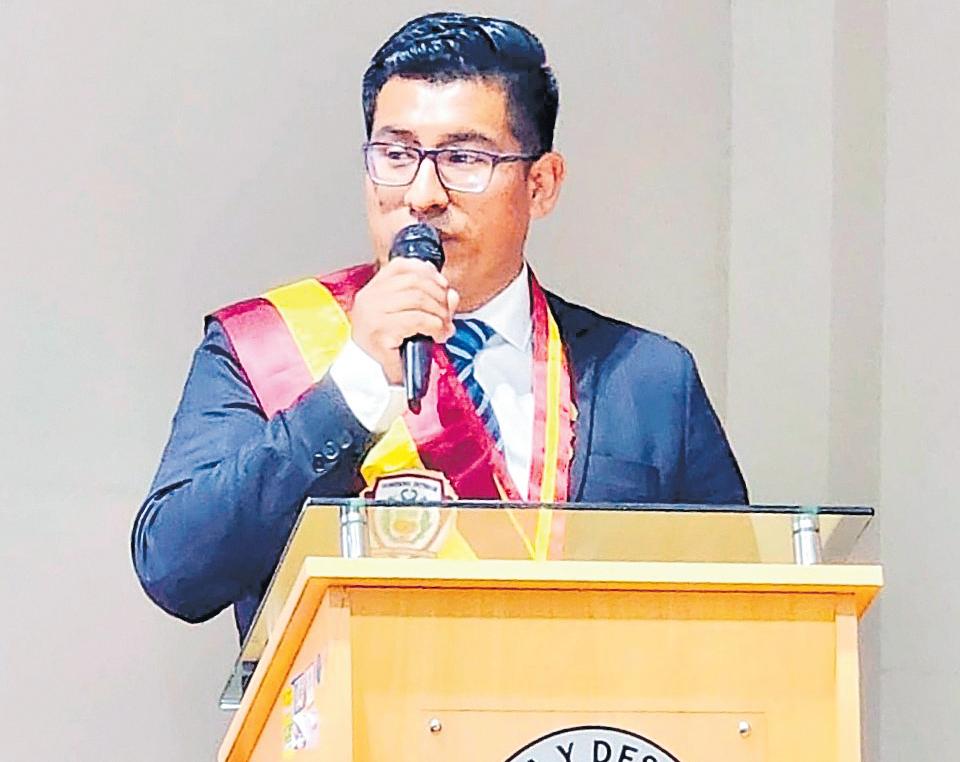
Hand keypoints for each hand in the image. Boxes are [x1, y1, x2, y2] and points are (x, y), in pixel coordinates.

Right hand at [349, 258, 459, 383]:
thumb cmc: (391, 352)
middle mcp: (369, 299)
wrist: (371, 381)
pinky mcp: (380, 332)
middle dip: (439, 296)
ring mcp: (372, 314)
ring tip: (444, 327)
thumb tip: (451, 295)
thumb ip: (432, 304)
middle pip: (414, 281)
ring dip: (439, 313)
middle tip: (448, 314)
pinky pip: (417, 319)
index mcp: (372, 291)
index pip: (400, 266)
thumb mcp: (411, 321)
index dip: (427, 272)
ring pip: (418, 298)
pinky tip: (438, 335)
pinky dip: (435, 325)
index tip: (442, 284)